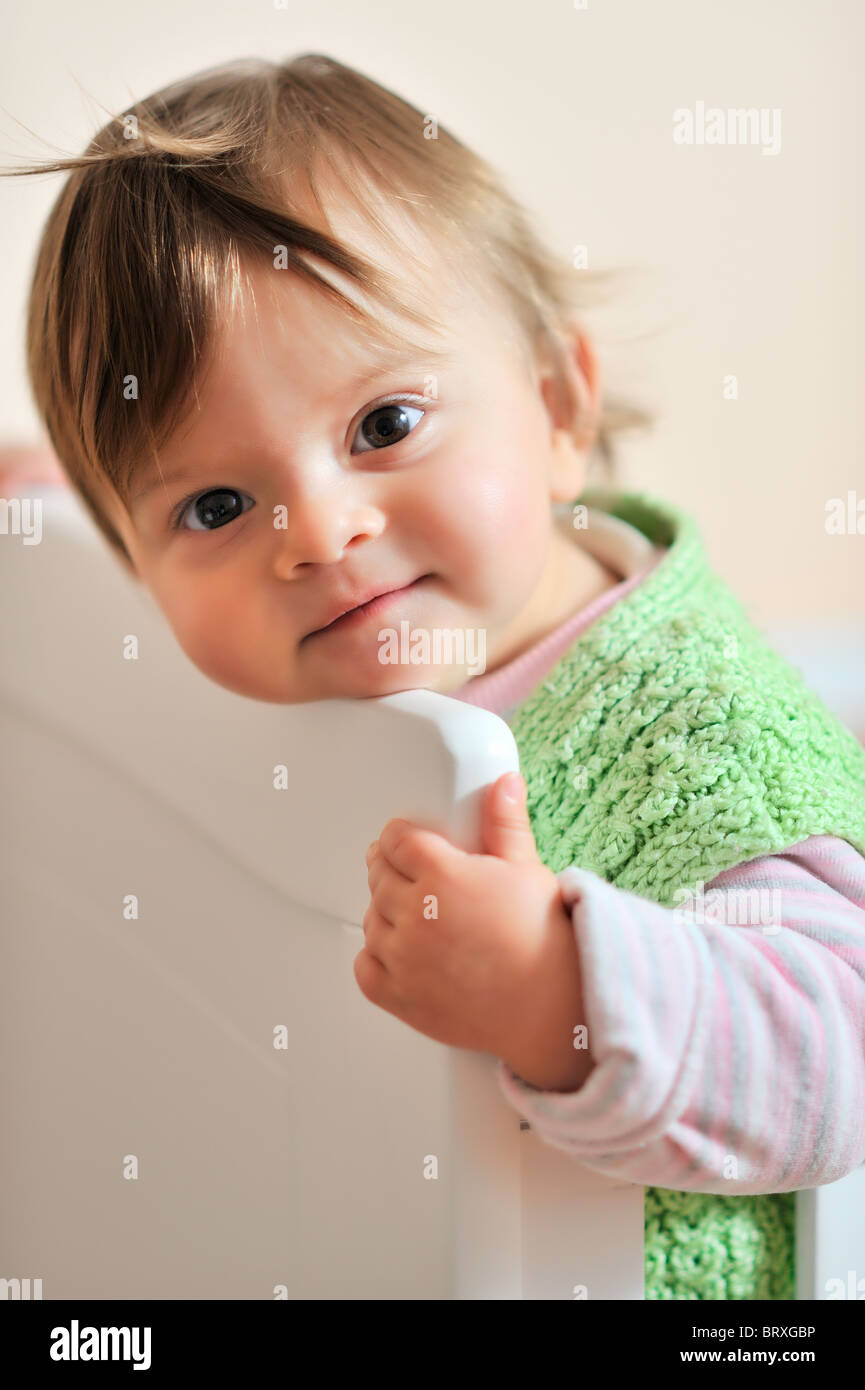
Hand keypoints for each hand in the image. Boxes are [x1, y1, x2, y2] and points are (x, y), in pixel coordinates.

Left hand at [355, 771, 593, 1090]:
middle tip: (411, 874)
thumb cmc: (542, 939)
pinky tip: (400, 951)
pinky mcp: (398, 995)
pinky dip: (375, 957)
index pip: (395, 839)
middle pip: (379, 876)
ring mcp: (402, 956)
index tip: (406, 841)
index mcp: (441, 873)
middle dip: (392, 870)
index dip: (400, 837)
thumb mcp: (526, 869)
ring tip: (415, 915)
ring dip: (385, 913)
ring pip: (372, 919)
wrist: (551, 1007)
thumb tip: (504, 784)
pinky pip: (364, 966)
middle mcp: (415, 913)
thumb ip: (505, 823)